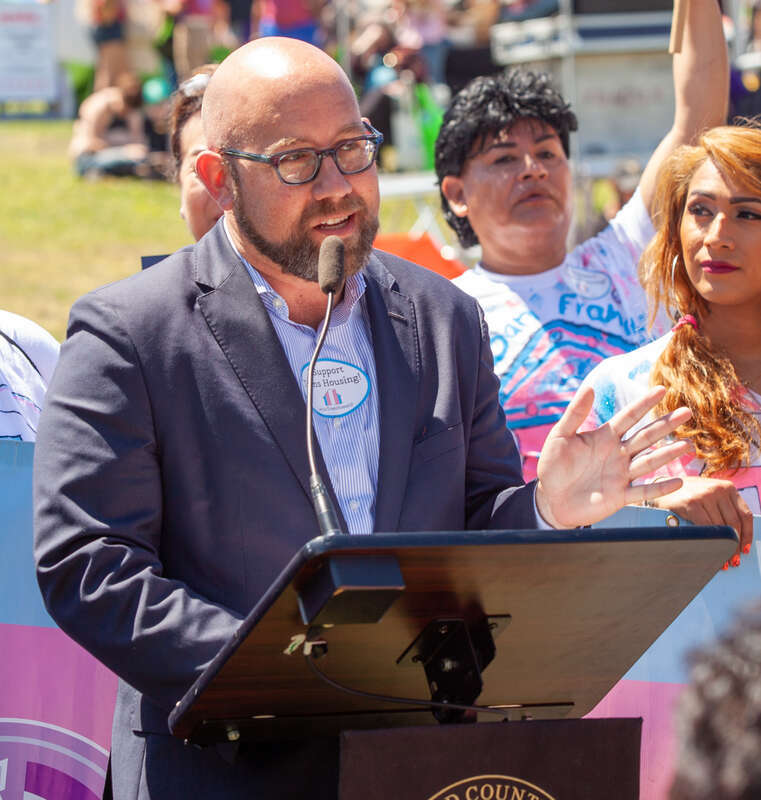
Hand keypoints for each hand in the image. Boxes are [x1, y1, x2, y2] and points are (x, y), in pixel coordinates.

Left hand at [535, 385, 692, 527]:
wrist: (550, 499)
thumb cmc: (553, 465)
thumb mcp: (560, 436)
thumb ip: (575, 414)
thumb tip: (589, 387)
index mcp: (604, 437)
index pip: (629, 417)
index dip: (644, 403)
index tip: (661, 389)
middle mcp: (617, 454)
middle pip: (645, 436)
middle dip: (665, 424)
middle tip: (686, 412)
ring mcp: (620, 475)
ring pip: (649, 462)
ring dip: (667, 454)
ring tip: (687, 445)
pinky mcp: (619, 496)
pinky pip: (643, 491)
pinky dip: (660, 488)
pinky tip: (678, 482)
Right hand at [649, 475, 752, 567]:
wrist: (660, 487)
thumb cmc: (686, 494)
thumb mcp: (709, 493)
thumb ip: (724, 506)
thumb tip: (739, 533)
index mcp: (728, 487)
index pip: (745, 514)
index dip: (748, 535)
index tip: (746, 548)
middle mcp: (718, 489)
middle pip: (735, 523)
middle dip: (736, 544)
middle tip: (733, 559)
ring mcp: (705, 495)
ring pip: (721, 527)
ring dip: (724, 546)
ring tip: (722, 559)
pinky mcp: (691, 503)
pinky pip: (706, 528)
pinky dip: (710, 541)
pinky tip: (710, 549)